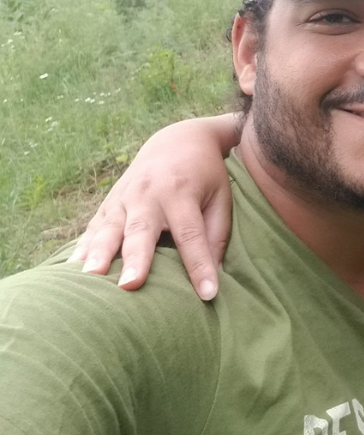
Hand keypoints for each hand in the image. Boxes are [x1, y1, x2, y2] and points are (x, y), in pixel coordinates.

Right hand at [70, 114, 241, 299]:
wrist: (178, 141)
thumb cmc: (206, 176)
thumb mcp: (221, 198)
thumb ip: (216, 236)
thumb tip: (215, 280)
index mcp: (182, 193)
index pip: (191, 234)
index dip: (199, 265)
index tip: (207, 293)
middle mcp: (149, 194)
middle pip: (142, 230)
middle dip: (136, 259)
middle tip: (130, 286)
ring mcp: (124, 197)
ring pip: (109, 229)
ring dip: (98, 254)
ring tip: (89, 278)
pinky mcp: (108, 203)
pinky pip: (93, 228)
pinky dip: (82, 248)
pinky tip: (71, 270)